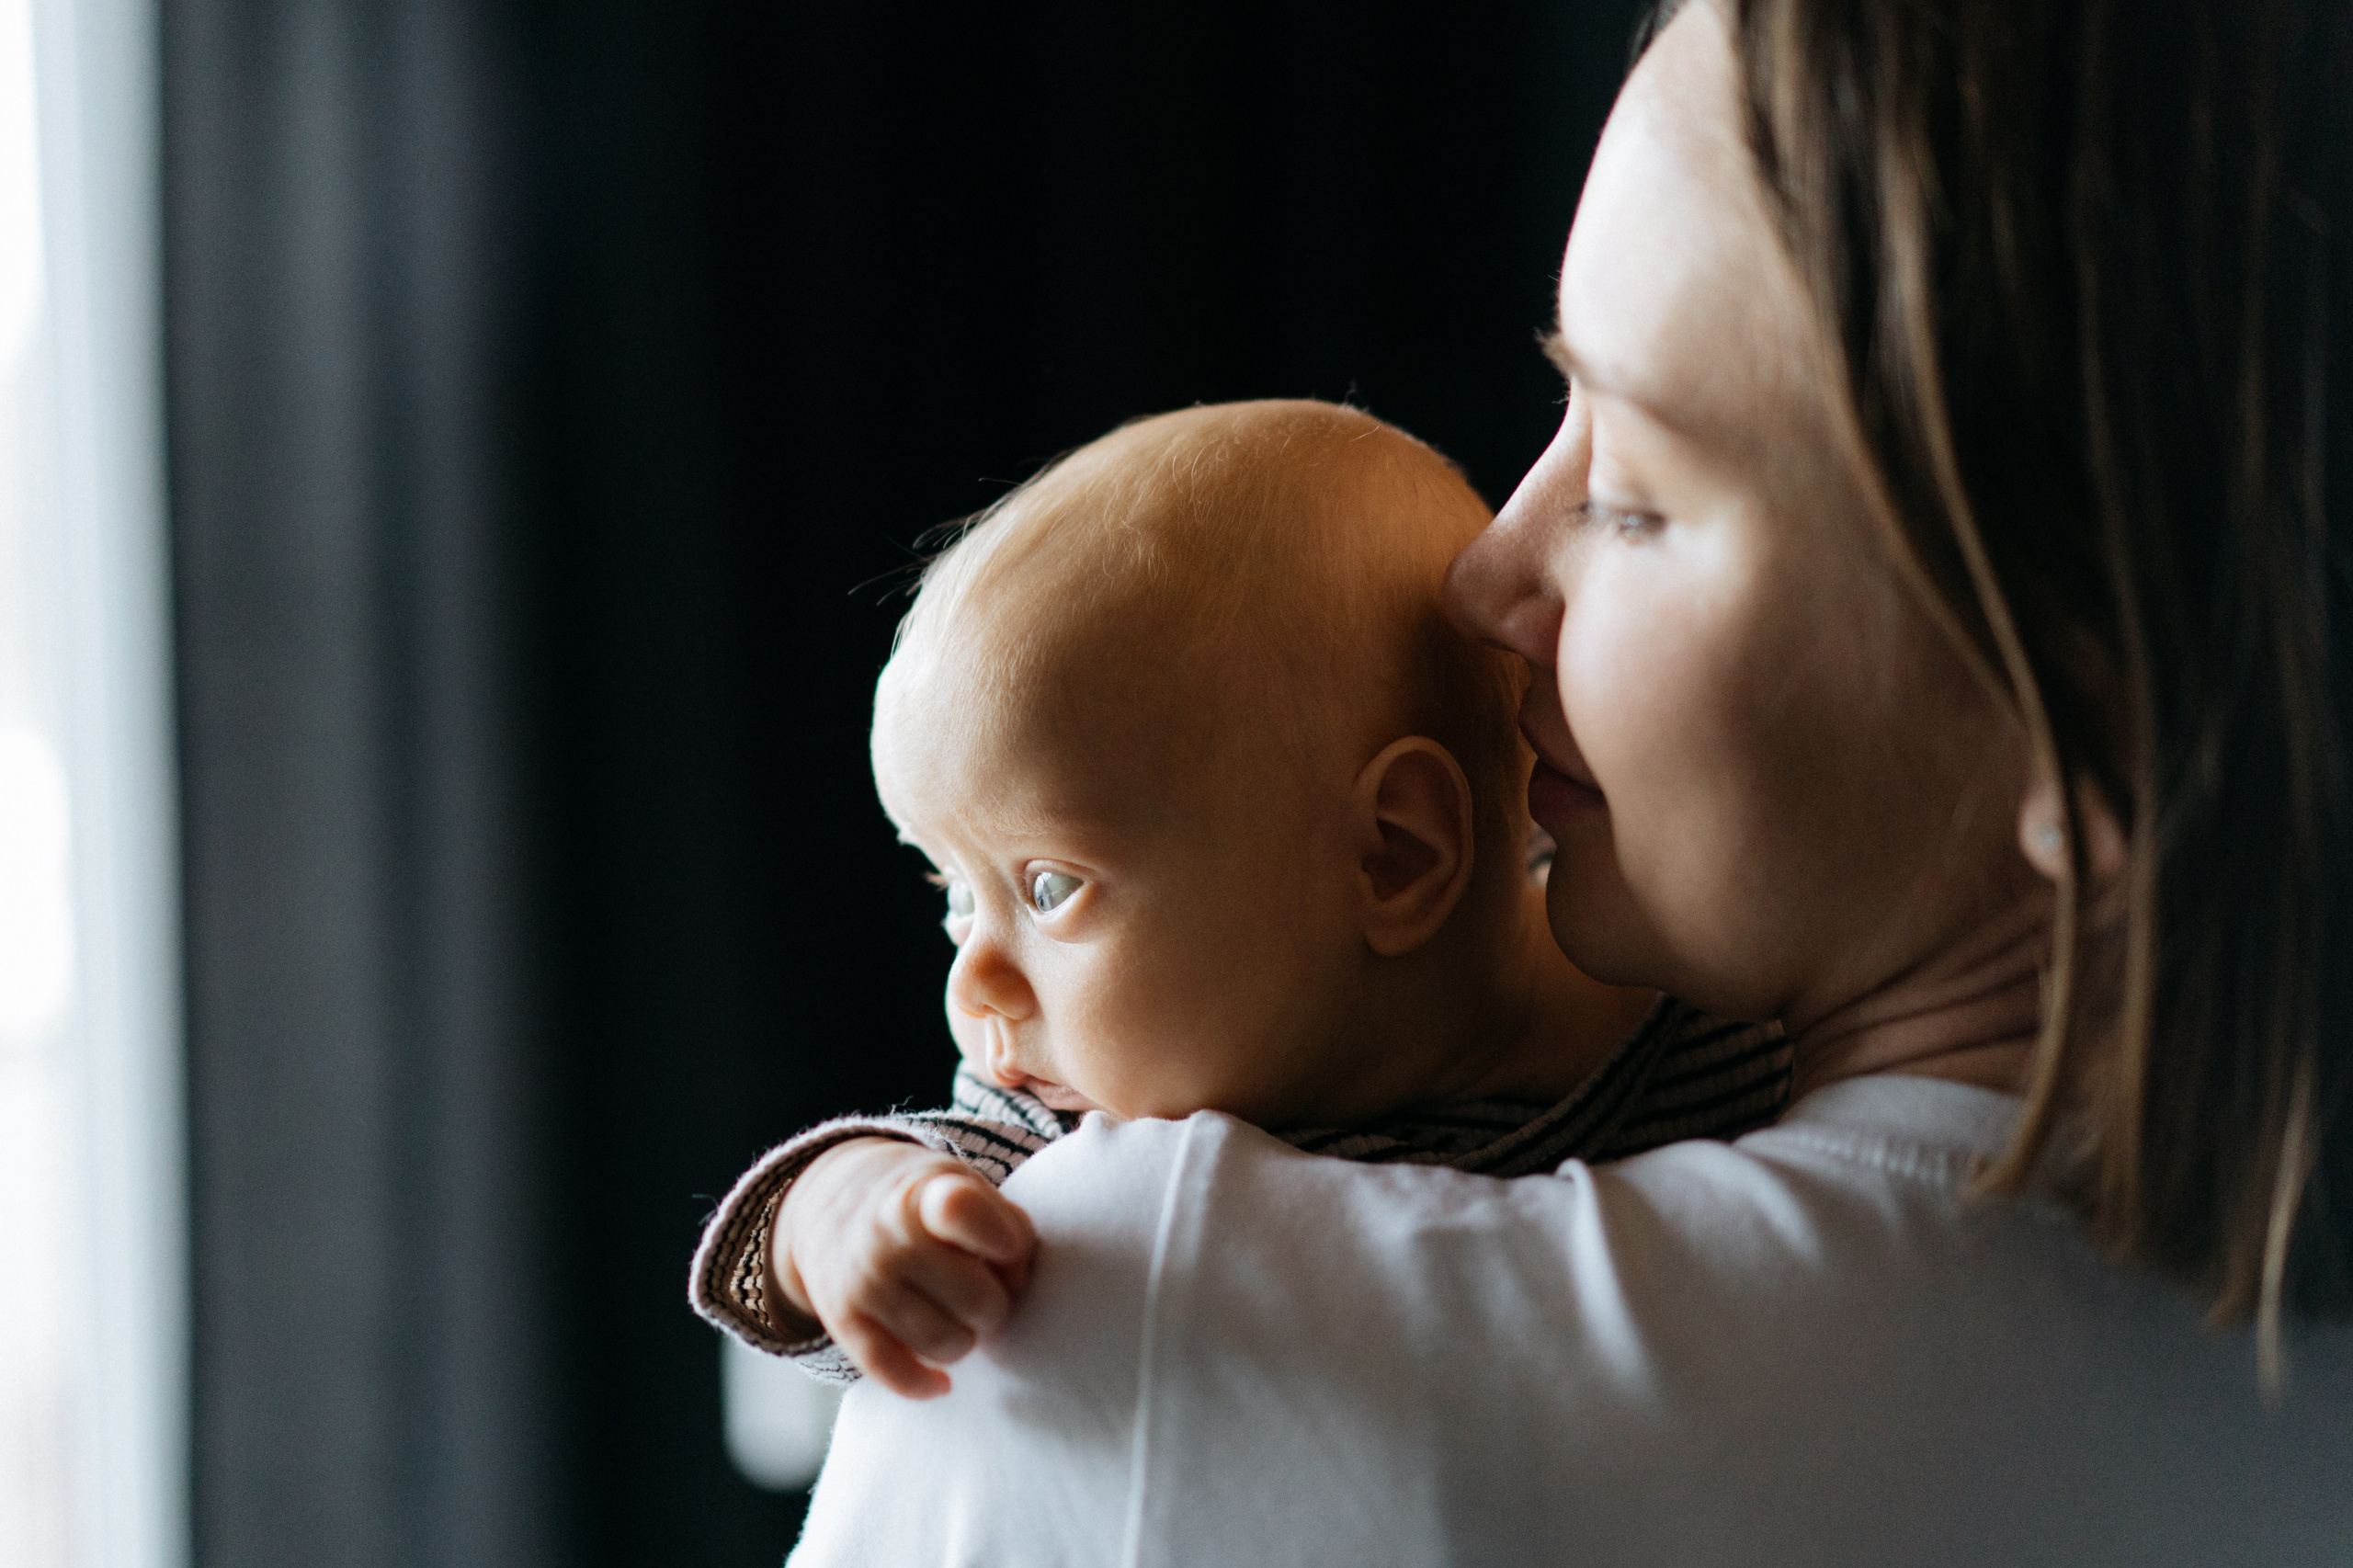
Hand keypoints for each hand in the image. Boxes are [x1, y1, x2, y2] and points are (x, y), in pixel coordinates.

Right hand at [771, 1138, 1037, 1398]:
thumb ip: (1006, 1225)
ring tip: (957, 1317)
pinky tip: (941, 1380)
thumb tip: (1015, 1284)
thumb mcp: (963, 1184)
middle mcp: (888, 1238)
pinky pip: (894, 1373)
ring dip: (965, 1339)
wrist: (826, 1204)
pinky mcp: (842, 1322)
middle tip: (983, 1292)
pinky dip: (925, 1384)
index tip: (1007, 1248)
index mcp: (924, 1196)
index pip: (962, 1212)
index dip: (1003, 1239)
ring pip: (946, 1343)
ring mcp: (864, 1282)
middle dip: (994, 1304)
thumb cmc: (920, 1202)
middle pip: (977, 1300)